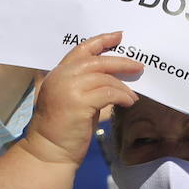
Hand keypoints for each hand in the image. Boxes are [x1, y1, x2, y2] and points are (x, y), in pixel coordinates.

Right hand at [21, 31, 141, 166]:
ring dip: (123, 87)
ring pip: (105, 78)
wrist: (49, 152)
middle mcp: (61, 77)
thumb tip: (114, 79)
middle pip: (97, 61)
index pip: (81, 50)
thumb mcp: (72, 101)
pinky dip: (122, 96)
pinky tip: (128, 103)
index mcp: (57, 74)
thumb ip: (87, 87)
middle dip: (121, 62)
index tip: (119, 36)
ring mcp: (69, 88)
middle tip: (138, 66)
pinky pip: (109, 92)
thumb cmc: (62, 131)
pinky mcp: (79, 102)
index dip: (101, 41)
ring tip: (132, 96)